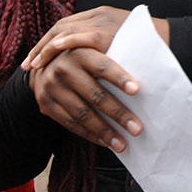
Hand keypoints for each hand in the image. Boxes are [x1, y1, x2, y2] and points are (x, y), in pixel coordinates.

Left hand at [22, 6, 170, 71]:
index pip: (66, 25)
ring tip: (34, 65)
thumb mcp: (122, 44)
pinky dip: (65, 44)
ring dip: (47, 47)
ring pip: (65, 29)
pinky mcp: (108, 32)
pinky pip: (80, 36)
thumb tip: (90, 65)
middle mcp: (98, 15)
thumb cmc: (150, 49)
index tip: (35, 59)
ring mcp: (102, 21)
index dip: (48, 42)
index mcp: (100, 16)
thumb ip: (105, 48)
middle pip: (60, 26)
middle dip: (42, 46)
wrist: (174, 42)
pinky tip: (52, 52)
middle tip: (28, 65)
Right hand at [27, 45, 141, 151]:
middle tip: (137, 128)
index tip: (137, 90)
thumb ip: (112, 54)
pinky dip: (89, 134)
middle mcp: (63, 68)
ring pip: (83, 113)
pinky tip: (105, 142)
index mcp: (79, 51)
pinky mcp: (46, 104)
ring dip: (105, 131)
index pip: (103, 65)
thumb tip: (147, 64)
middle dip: (118, 113)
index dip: (119, 78)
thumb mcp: (92, 48)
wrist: (43, 61)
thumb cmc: (82, 56)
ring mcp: (52, 88)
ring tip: (123, 143)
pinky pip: (70, 123)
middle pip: (95, 94)